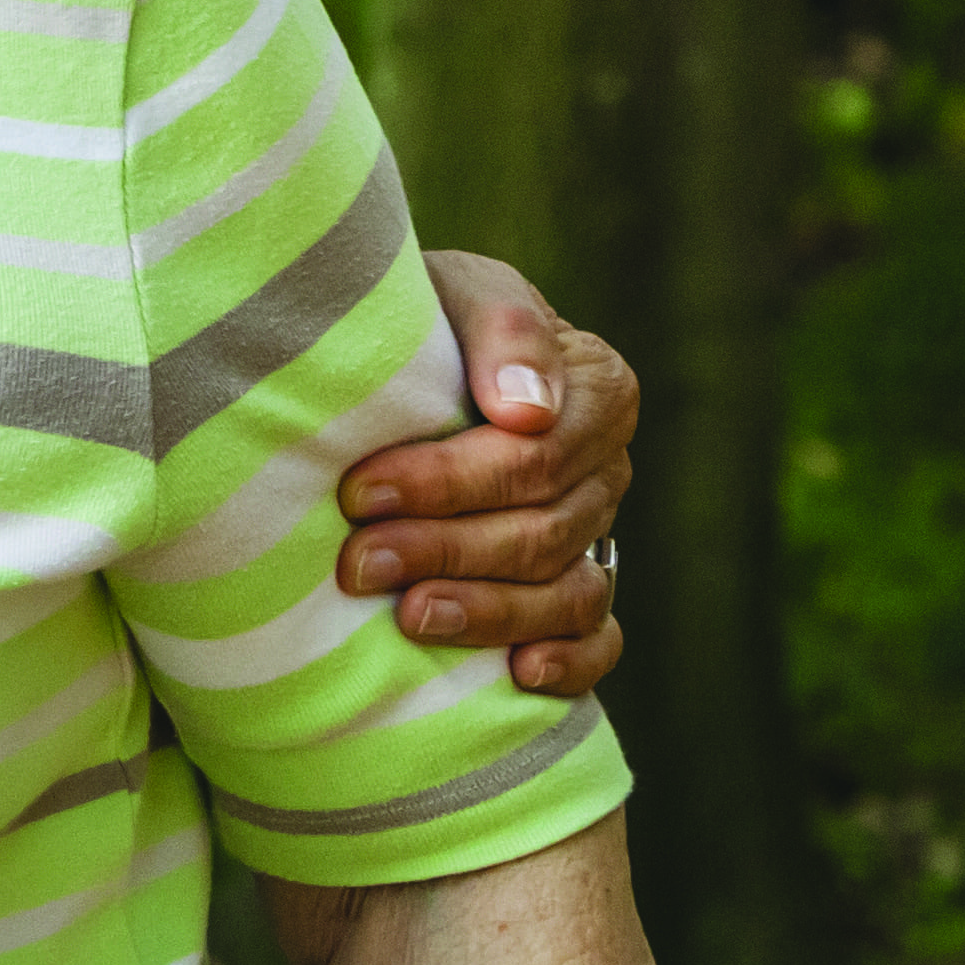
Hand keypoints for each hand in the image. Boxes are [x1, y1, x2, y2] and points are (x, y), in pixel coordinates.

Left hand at [335, 247, 632, 699]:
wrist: (398, 361)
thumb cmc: (427, 320)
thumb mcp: (455, 290)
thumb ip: (502, 328)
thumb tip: (527, 410)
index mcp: (597, 390)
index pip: (534, 455)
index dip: (448, 481)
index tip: (361, 491)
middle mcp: (605, 469)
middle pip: (543, 530)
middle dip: (445, 550)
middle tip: (358, 563)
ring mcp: (599, 535)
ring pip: (567, 594)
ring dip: (488, 614)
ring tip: (408, 618)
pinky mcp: (581, 589)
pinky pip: (600, 642)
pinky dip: (568, 663)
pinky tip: (516, 674)